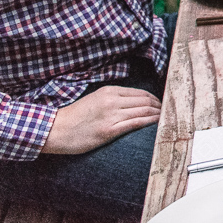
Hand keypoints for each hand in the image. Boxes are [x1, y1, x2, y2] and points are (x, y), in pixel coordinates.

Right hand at [41, 86, 161, 154]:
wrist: (55, 130)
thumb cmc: (75, 117)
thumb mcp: (95, 99)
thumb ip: (114, 99)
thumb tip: (135, 102)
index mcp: (109, 91)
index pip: (140, 93)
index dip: (155, 99)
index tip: (161, 104)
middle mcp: (112, 101)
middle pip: (145, 101)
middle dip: (159, 106)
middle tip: (167, 112)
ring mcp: (111, 115)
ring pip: (143, 111)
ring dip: (158, 115)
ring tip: (165, 118)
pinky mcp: (109, 130)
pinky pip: (136, 123)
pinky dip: (150, 122)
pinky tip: (157, 123)